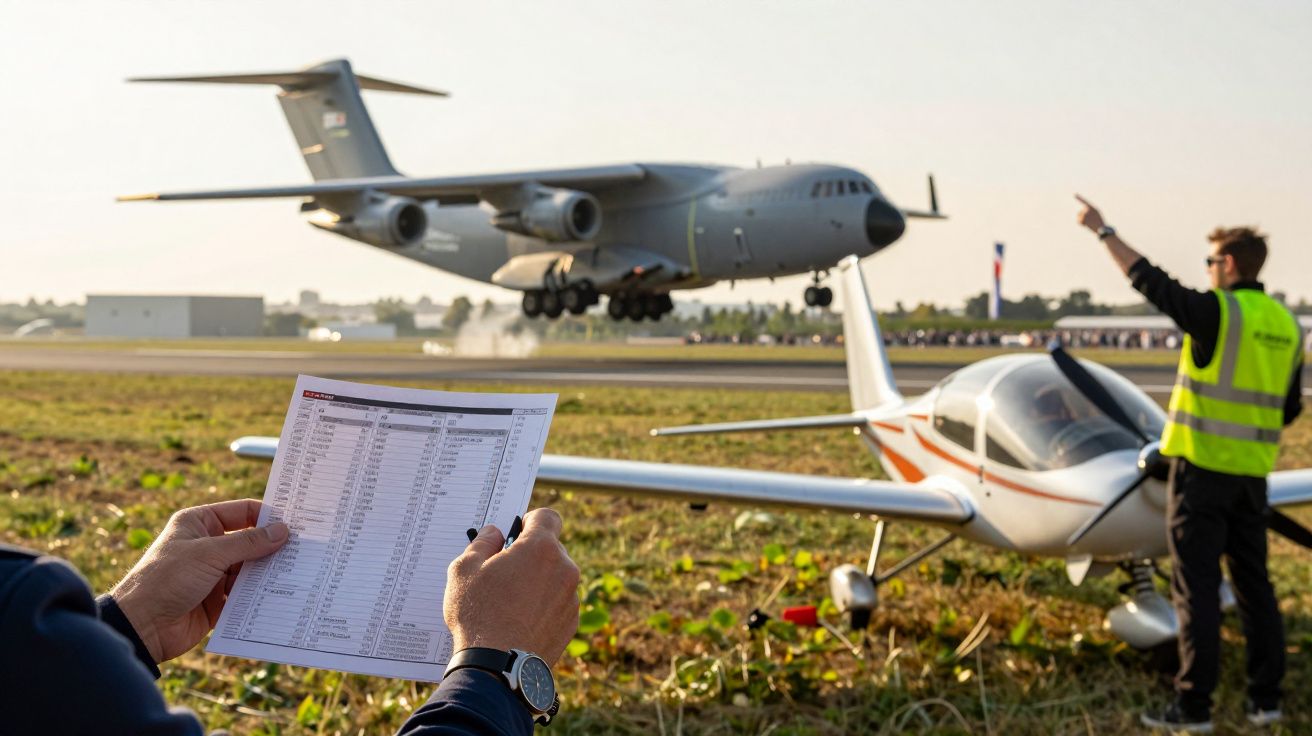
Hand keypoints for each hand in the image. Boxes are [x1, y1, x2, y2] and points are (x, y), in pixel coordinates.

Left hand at [111, 500, 288, 662]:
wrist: (141, 626)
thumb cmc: (166, 579)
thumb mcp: (209, 554)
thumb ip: (248, 543)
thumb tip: (282, 531)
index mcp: (199, 524)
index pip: (243, 512)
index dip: (268, 516)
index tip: (296, 523)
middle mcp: (208, 547)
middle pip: (250, 542)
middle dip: (273, 547)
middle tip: (305, 548)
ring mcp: (213, 574)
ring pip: (250, 569)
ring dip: (269, 572)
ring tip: (299, 572)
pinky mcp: (217, 601)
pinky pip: (245, 594)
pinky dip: (260, 595)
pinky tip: (282, 595)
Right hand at [444, 508, 579, 664]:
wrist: (497, 667)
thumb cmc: (478, 615)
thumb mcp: (464, 569)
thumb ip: (482, 542)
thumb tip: (495, 533)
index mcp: (541, 548)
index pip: (547, 516)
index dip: (529, 521)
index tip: (515, 534)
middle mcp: (564, 568)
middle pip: (551, 548)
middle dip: (530, 555)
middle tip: (503, 572)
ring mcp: (571, 597)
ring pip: (555, 577)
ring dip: (538, 581)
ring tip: (509, 602)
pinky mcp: (571, 622)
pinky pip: (558, 602)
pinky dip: (544, 606)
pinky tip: (520, 620)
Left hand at [1075, 194, 1104, 232]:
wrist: (1101, 228)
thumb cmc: (1099, 221)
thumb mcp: (1097, 213)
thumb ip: (1090, 210)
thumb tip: (1084, 209)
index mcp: (1092, 207)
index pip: (1085, 202)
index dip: (1079, 198)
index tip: (1074, 194)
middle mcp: (1088, 209)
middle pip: (1080, 212)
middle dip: (1082, 216)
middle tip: (1089, 221)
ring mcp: (1085, 214)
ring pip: (1079, 216)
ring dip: (1082, 220)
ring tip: (1089, 223)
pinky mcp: (1082, 219)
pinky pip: (1078, 221)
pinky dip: (1081, 224)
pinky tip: (1086, 225)